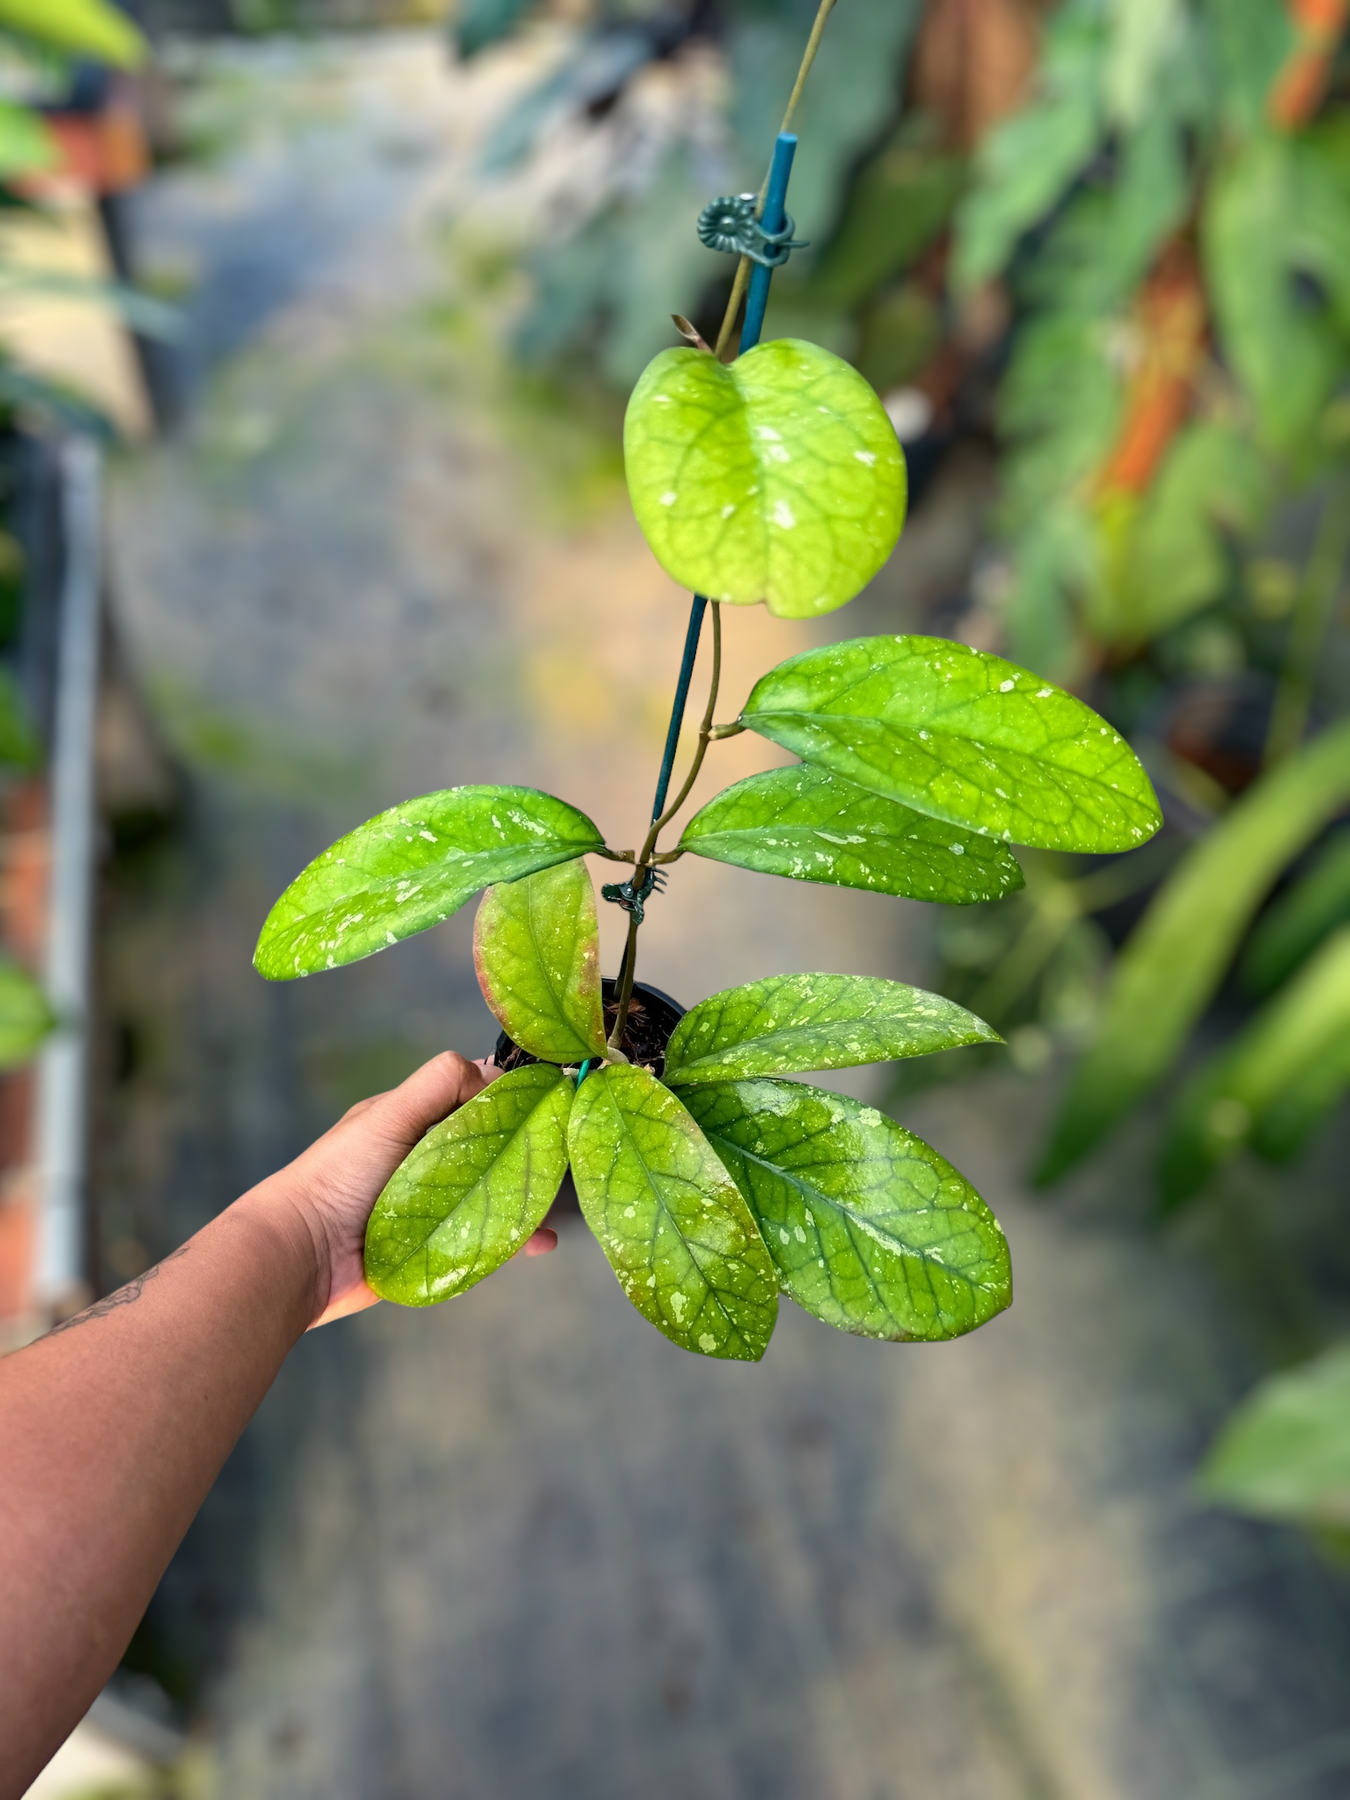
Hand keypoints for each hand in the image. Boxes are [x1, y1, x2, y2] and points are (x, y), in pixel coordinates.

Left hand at [248, 1050, 557, 1328]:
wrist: (300, 1258)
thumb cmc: (338, 1177)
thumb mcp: (389, 1116)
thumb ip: (437, 1085)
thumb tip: (493, 1073)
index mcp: (412, 1120)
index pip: (473, 1097)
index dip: (511, 1099)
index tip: (550, 1104)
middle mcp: (423, 1159)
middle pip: (490, 1148)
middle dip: (527, 1152)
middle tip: (562, 1159)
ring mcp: (430, 1205)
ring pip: (491, 1194)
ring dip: (524, 1197)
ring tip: (553, 1207)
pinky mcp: (433, 1247)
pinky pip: (483, 1237)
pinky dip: (513, 1238)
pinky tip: (538, 1242)